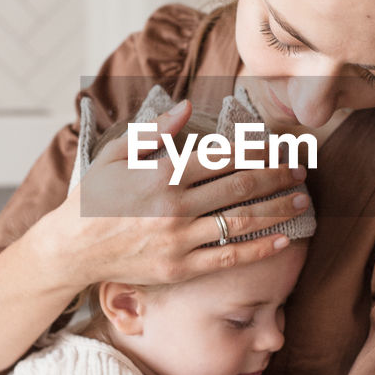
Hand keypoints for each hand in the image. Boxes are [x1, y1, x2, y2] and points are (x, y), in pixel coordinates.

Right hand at [47, 99, 309, 289]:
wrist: (73, 248)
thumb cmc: (93, 197)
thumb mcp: (117, 154)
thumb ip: (154, 131)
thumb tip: (186, 107)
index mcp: (163, 174)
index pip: (223, 156)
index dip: (257, 150)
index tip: (278, 147)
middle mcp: (175, 206)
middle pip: (240, 185)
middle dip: (276, 176)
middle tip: (300, 170)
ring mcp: (180, 239)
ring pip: (241, 220)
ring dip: (277, 209)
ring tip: (301, 200)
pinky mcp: (181, 267)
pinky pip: (229, 257)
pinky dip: (260, 248)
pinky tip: (284, 239)